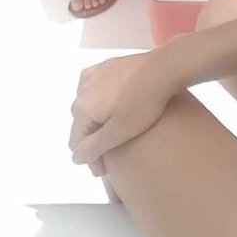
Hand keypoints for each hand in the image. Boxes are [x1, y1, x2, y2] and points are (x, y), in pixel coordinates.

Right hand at [70, 52, 175, 172]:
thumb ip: (93, 147)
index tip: (105, 171)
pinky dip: (93, 97)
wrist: (162, 69)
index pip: (77, 142)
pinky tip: (102, 100)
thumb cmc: (142, 105)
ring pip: (85, 104)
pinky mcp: (108, 65)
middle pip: (80, 123)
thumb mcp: (118, 133)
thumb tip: (74, 157)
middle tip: (109, 153)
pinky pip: (91, 84)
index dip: (90, 159)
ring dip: (92, 119)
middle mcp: (83, 90)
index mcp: (83, 108)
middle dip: (91, 140)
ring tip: (108, 130)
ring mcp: (95, 74)